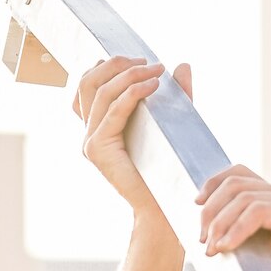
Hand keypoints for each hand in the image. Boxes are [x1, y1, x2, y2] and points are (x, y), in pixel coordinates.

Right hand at [73, 56, 190, 228]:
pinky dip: (133, 93)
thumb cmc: (170, 171)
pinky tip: (153, 86)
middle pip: (89, 81)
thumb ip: (175, 96)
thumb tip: (182, 65)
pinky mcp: (98, 149)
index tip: (141, 61)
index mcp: (98, 127)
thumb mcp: (171, 124)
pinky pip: (113, 111)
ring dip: (128, 75)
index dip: (109, 65)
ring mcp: (90, 142)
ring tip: (156, 71)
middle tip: (149, 63)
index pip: (89, 84)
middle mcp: (88, 133)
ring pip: (100, 92)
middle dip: (118, 64)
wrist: (165, 208)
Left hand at [197, 165, 270, 270]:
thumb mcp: (256, 246)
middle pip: (238, 184)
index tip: (196, 203)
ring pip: (245, 198)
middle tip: (201, 239)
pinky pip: (258, 212)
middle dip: (212, 210)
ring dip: (220, 223)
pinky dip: (236, 229)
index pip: (242, 174)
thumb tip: (203, 213)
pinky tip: (225, 247)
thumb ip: (240, 225)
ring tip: (211, 248)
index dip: (214, 183)